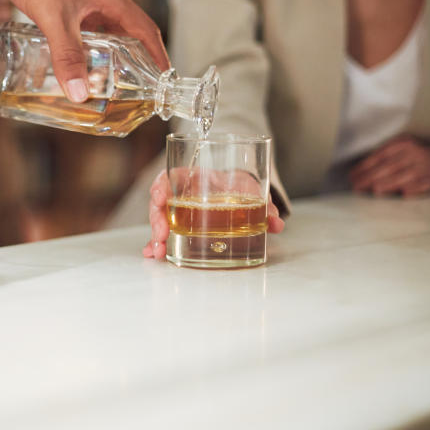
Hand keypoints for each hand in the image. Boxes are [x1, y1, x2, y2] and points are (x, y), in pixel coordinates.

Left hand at [0, 0, 169, 102]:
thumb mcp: (53, 17)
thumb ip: (67, 55)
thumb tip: (79, 92)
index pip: (146, 30)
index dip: (158, 57)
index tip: (165, 81)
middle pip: (129, 32)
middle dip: (135, 61)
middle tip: (136, 89)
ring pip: (105, 31)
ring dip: (109, 54)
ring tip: (107, 81)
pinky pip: (85, 27)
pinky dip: (86, 46)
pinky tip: (76, 61)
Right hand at [142, 169, 284, 259]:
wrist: (239, 190)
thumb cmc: (240, 187)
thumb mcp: (252, 191)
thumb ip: (265, 206)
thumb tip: (275, 222)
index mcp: (197, 177)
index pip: (172, 176)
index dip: (162, 185)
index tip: (159, 197)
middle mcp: (183, 192)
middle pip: (161, 202)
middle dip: (157, 219)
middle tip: (161, 234)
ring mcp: (180, 209)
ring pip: (160, 219)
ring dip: (155, 235)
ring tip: (157, 251)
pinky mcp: (181, 225)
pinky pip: (166, 232)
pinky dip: (158, 243)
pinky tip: (153, 254)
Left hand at [349, 135, 429, 196]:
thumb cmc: (419, 156)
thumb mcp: (404, 146)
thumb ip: (386, 153)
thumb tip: (362, 168)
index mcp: (404, 143)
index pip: (380, 155)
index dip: (364, 166)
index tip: (352, 175)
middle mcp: (414, 154)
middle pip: (388, 167)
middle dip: (369, 178)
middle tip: (355, 186)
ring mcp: (423, 167)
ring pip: (402, 177)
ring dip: (385, 184)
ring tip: (371, 190)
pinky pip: (418, 186)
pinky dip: (408, 191)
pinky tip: (398, 194)